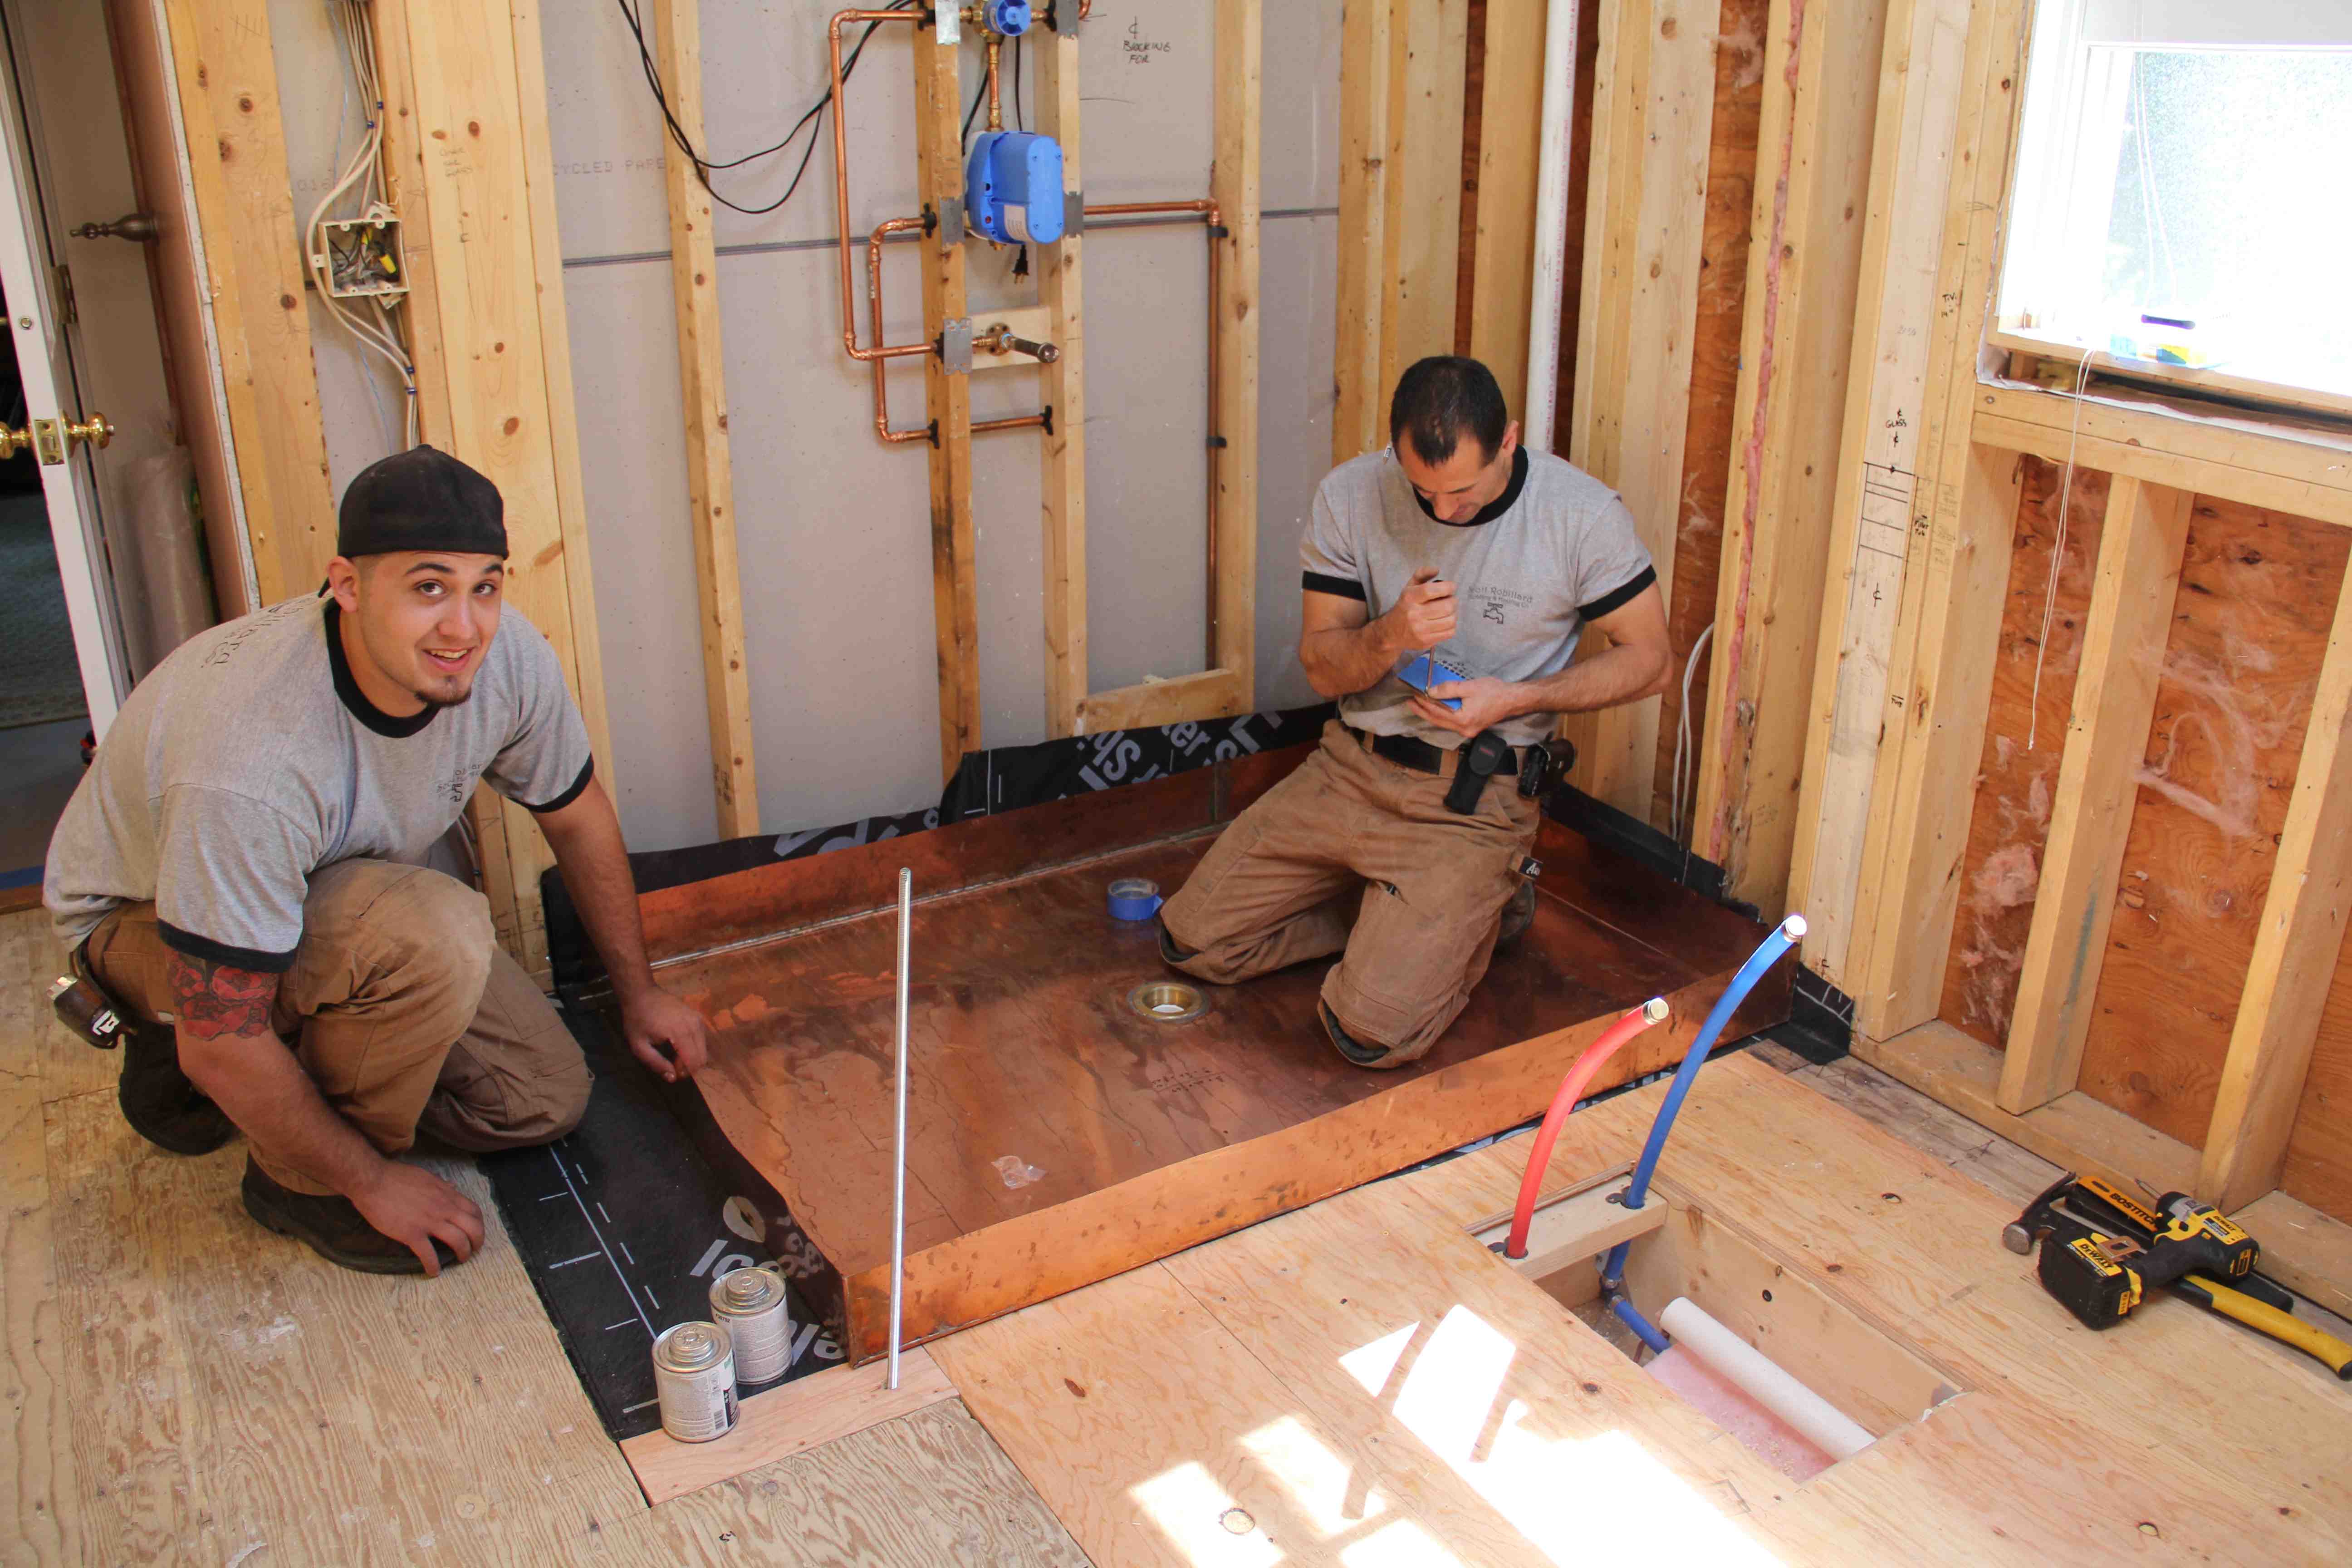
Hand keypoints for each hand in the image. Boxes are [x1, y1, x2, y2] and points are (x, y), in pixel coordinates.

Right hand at [350, 1161, 484, 1275]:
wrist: (372, 1180)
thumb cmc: (396, 1176)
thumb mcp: (426, 1177)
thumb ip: (441, 1185)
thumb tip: (452, 1187)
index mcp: (447, 1194)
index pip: (474, 1211)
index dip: (479, 1224)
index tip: (476, 1232)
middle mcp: (444, 1208)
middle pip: (473, 1228)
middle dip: (477, 1242)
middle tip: (473, 1251)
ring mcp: (429, 1221)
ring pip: (458, 1241)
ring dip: (463, 1254)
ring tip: (459, 1261)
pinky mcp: (412, 1233)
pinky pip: (428, 1254)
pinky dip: (434, 1266)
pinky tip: (433, 1272)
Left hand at [619, 984, 710, 1083]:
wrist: (642, 994)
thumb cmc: (638, 1020)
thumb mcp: (639, 1046)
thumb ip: (656, 1063)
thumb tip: (673, 1078)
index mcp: (680, 1033)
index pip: (693, 1061)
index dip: (684, 1072)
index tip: (671, 1072)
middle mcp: (694, 1025)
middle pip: (702, 1057)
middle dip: (689, 1066)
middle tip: (673, 1065)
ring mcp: (698, 1019)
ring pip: (703, 1048)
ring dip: (692, 1056)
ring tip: (675, 1055)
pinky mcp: (697, 1016)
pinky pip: (702, 1038)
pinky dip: (694, 1046)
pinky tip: (679, 1044)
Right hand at [1381, 568, 1456, 653]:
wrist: (1391, 632)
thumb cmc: (1404, 606)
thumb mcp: (1409, 588)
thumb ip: (1422, 574)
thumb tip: (1437, 569)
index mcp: (1409, 598)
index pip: (1431, 590)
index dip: (1447, 587)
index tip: (1451, 587)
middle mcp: (1414, 614)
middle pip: (1446, 607)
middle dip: (1453, 601)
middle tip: (1451, 600)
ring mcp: (1420, 630)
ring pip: (1450, 620)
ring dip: (1454, 613)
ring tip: (1449, 611)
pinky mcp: (1426, 641)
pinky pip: (1449, 632)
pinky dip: (1451, 625)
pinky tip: (1445, 622)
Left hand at [1412, 677, 1526, 737]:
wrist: (1512, 700)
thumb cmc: (1493, 692)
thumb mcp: (1469, 687)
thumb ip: (1448, 690)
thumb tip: (1430, 692)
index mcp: (1463, 720)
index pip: (1437, 712)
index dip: (1423, 704)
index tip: (1414, 695)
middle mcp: (1464, 729)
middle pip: (1437, 721)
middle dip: (1423, 711)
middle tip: (1410, 703)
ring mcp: (1468, 731)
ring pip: (1443, 723)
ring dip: (1431, 714)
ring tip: (1419, 705)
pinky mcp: (1471, 728)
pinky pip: (1451, 723)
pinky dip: (1442, 716)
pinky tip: (1436, 709)